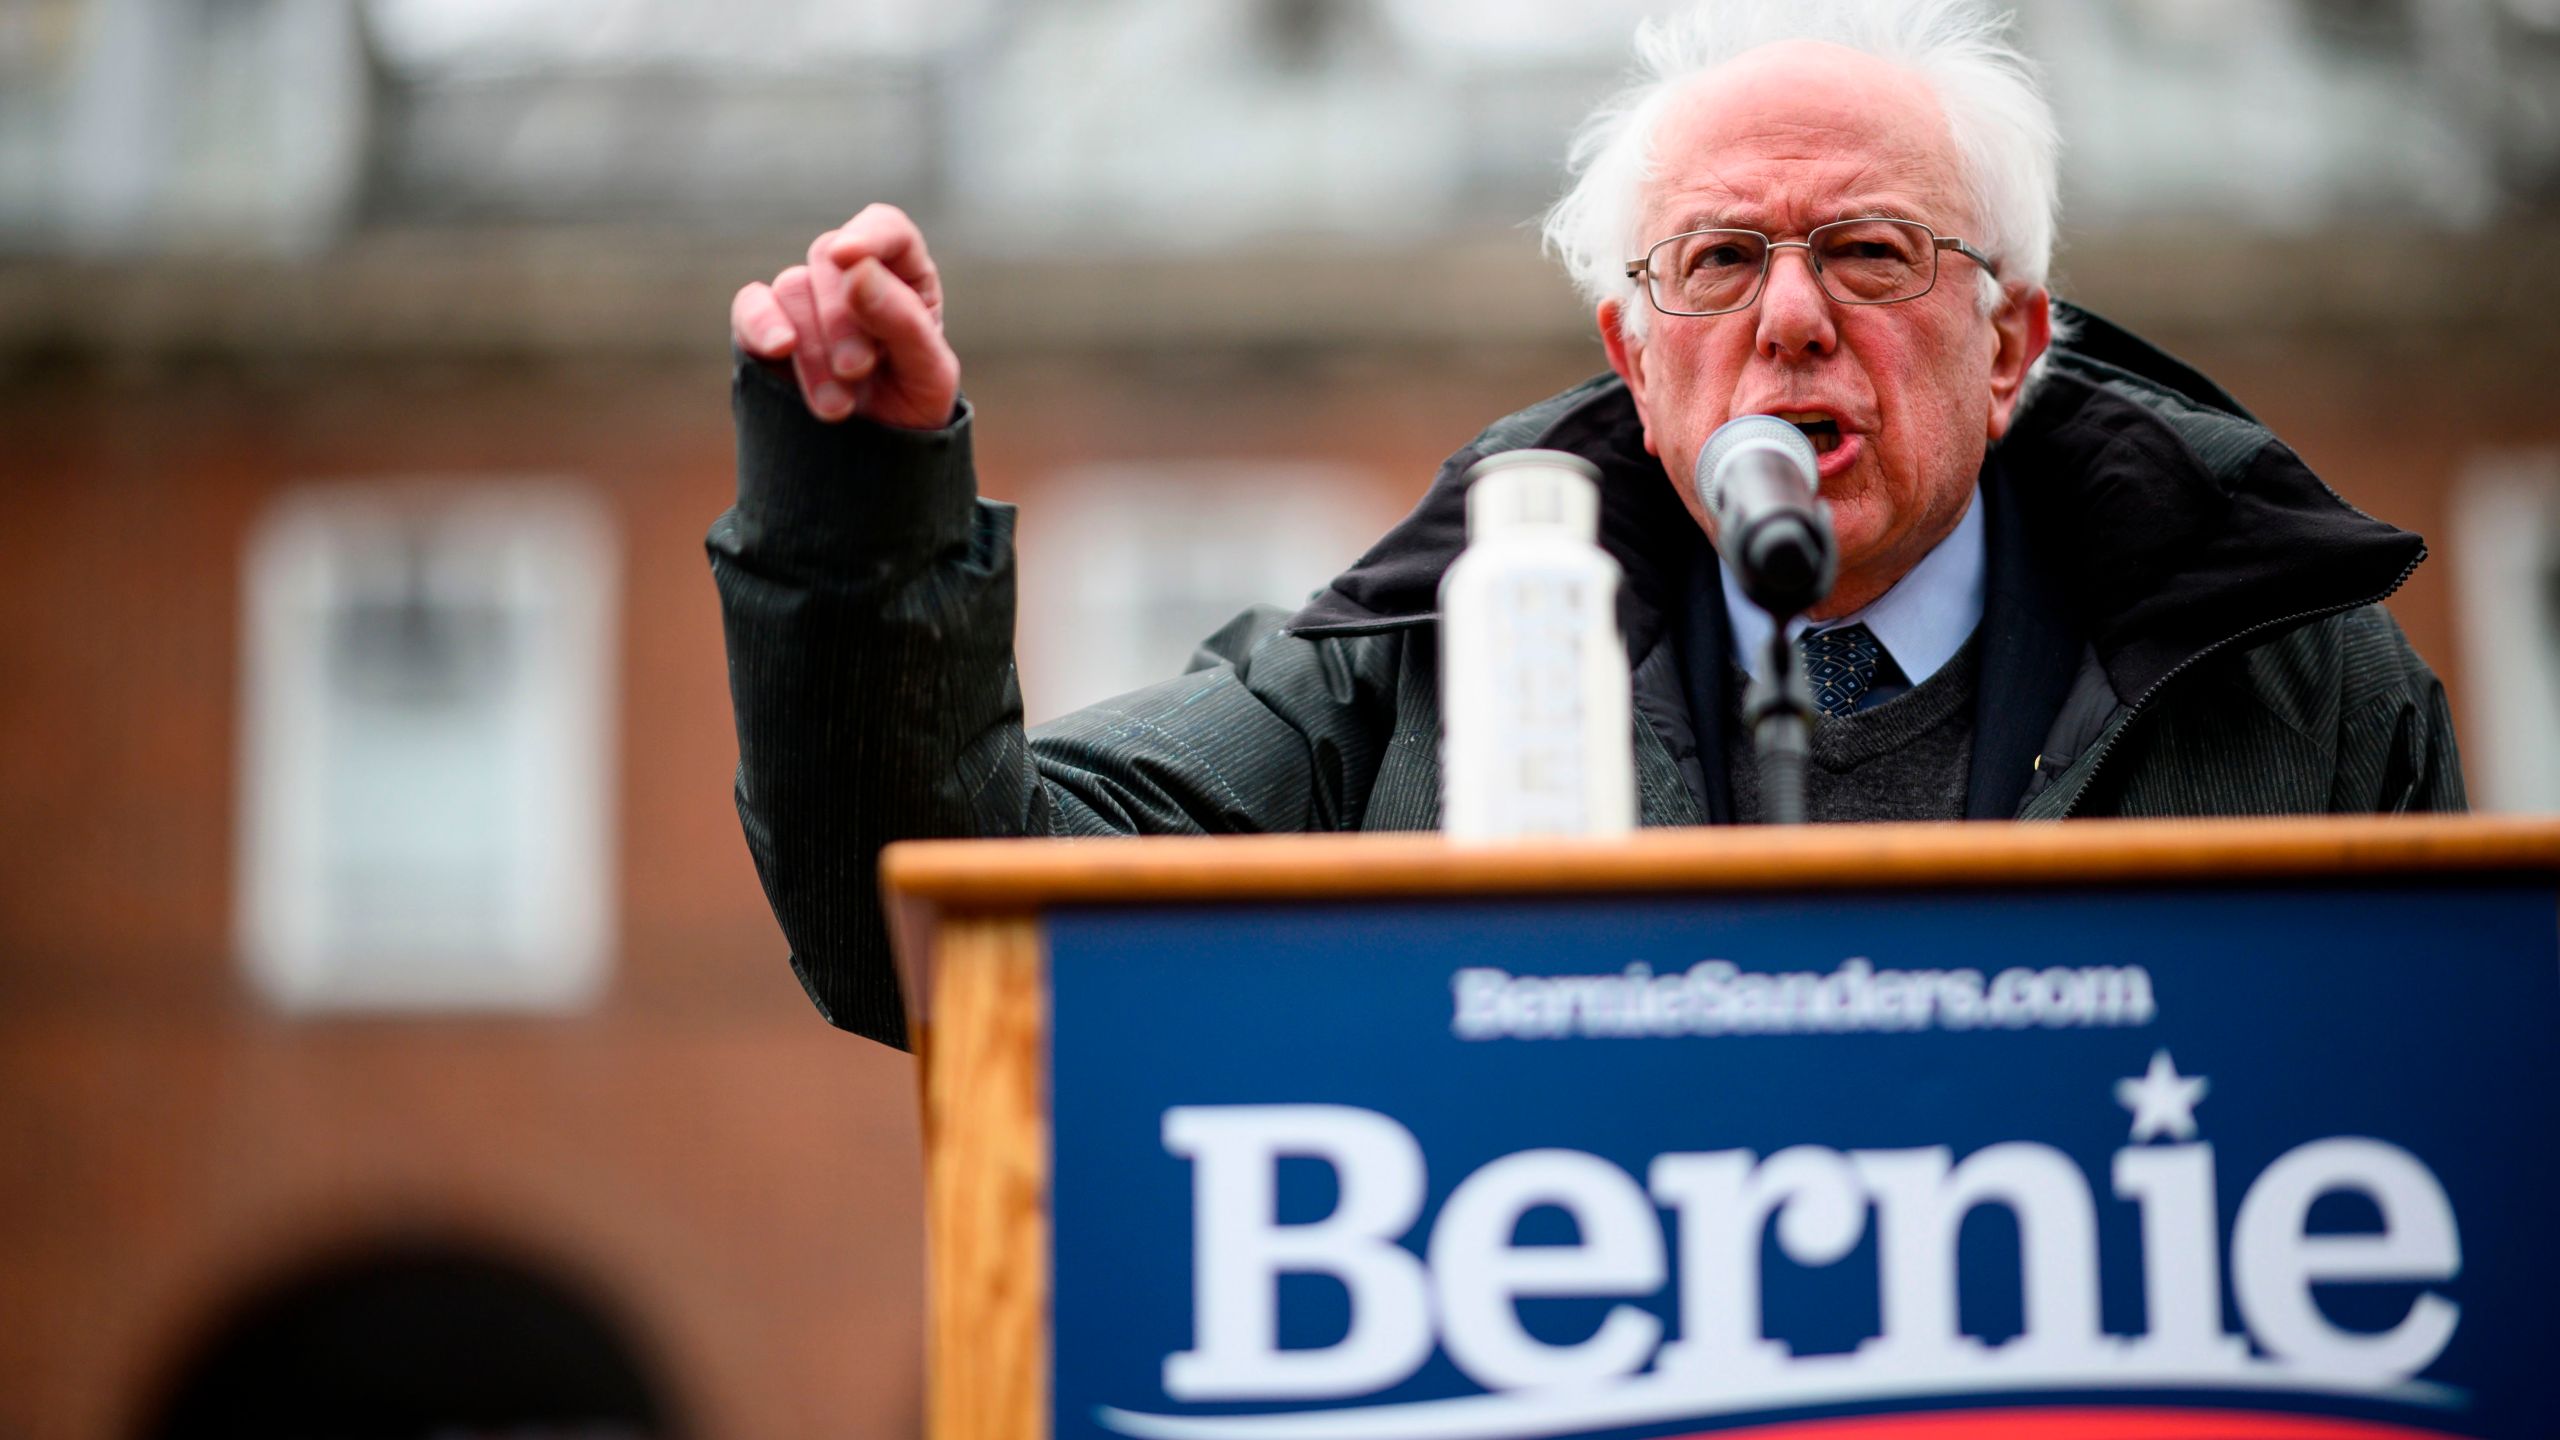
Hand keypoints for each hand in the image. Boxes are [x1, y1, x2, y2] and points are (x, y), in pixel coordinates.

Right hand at [731, 204, 959, 428]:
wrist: (877, 465)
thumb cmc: (913, 409)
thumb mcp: (929, 373)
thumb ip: (904, 321)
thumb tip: (856, 269)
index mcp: (905, 277)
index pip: (887, 230)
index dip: (869, 235)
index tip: (851, 258)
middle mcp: (851, 280)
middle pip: (831, 260)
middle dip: (842, 318)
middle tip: (857, 370)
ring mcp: (806, 303)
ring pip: (793, 289)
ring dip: (812, 349)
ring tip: (838, 408)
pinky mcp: (765, 330)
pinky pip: (750, 306)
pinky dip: (759, 324)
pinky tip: (778, 350)